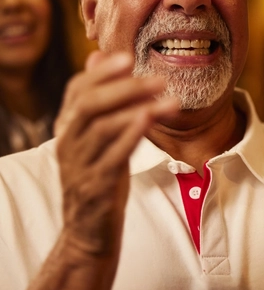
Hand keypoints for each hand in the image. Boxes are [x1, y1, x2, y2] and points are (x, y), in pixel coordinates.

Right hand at [55, 51, 178, 254]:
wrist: (87, 232)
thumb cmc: (99, 178)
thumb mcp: (99, 140)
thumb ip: (101, 101)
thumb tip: (98, 57)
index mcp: (68, 128)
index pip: (78, 90)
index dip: (103, 73)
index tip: (129, 57)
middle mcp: (68, 143)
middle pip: (90, 104)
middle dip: (125, 87)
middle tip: (158, 79)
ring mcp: (80, 166)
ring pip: (103, 128)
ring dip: (138, 109)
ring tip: (169, 100)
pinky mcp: (95, 187)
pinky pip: (113, 156)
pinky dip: (132, 135)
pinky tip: (151, 120)